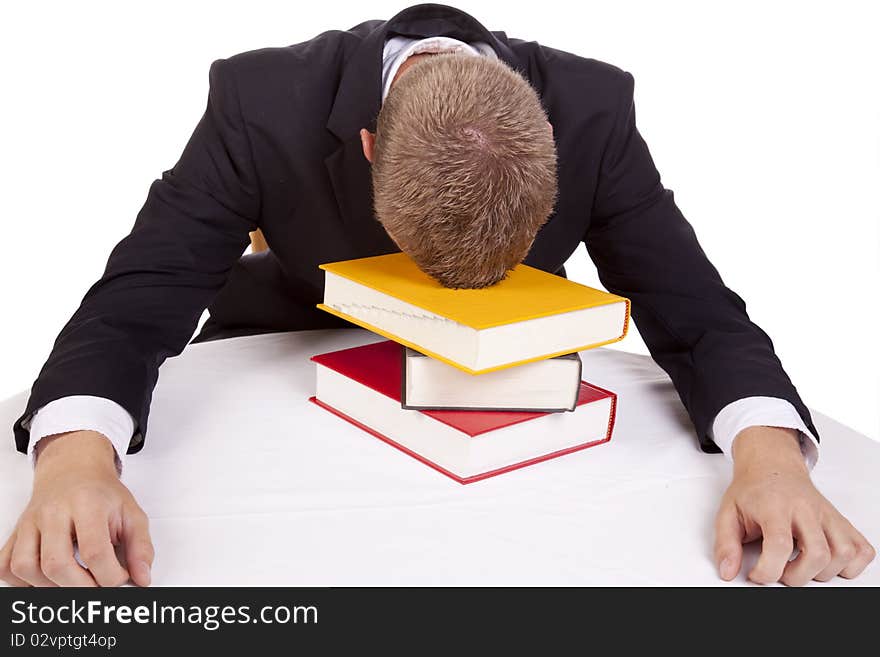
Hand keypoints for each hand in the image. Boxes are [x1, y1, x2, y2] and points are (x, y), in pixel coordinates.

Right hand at [0, 430, 153, 586]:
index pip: (94, 550)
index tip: (120, 579)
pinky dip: (22, 581)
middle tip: (98, 587)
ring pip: (26, 567)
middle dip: (81, 587)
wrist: (73, 470)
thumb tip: (143, 579)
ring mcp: (30, 523)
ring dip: (51, 586)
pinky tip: (47, 579)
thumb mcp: (132, 514)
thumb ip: (141, 548)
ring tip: (74, 582)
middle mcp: (53, 512)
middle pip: (57, 563)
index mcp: (87, 504)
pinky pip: (6, 565)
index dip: (109, 576)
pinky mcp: (16, 533)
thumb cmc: (102, 494)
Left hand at [714, 426, 874, 585]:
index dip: (768, 570)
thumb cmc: (752, 491)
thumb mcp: (728, 513)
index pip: (780, 544)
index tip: (757, 574)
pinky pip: (862, 549)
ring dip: (824, 572)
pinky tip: (828, 563)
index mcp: (775, 506)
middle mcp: (806, 508)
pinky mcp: (841, 520)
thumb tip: (727, 571)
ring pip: (843, 553)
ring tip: (802, 566)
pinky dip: (850, 564)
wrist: (772, 466)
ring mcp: (827, 514)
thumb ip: (725, 544)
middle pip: (817, 553)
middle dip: (798, 576)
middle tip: (781, 572)